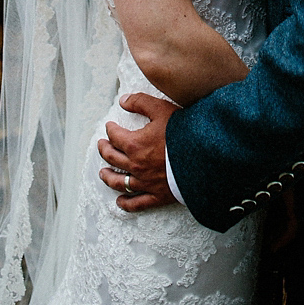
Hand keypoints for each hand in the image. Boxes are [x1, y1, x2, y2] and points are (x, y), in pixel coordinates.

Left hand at [98, 93, 178, 211]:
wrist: (202, 157)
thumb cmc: (182, 133)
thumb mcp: (161, 109)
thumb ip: (140, 102)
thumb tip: (123, 101)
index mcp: (134, 144)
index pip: (115, 136)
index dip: (110, 129)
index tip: (109, 126)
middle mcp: (135, 165)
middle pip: (112, 158)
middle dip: (104, 150)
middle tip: (101, 145)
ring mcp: (144, 182)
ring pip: (120, 182)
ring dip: (108, 177)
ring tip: (102, 173)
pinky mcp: (156, 195)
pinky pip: (137, 203)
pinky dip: (126, 203)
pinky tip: (120, 202)